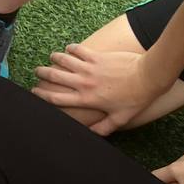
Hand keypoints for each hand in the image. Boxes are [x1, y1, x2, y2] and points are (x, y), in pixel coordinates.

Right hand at [32, 44, 167, 134]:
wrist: (148, 75)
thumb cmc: (136, 98)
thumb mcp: (121, 118)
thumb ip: (104, 127)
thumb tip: (93, 135)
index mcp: (86, 98)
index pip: (57, 97)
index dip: (42, 95)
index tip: (34, 92)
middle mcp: (83, 82)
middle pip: (54, 76)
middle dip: (42, 73)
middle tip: (37, 71)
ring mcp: (89, 67)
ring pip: (63, 60)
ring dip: (55, 58)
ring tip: (51, 57)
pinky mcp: (97, 56)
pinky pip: (78, 50)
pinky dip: (71, 48)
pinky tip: (69, 49)